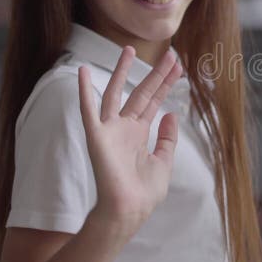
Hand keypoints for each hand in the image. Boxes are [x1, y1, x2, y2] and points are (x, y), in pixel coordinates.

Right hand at [78, 46, 182, 235]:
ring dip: (123, 71)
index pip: (153, 101)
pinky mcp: (97, 137)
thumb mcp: (164, 162)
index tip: (177, 66)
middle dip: (156, 73)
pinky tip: (83, 72)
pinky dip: (84, 91)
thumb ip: (168, 138)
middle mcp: (124, 128)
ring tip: (129, 49)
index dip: (165, 83)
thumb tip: (172, 113)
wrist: (129, 211)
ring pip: (115, 93)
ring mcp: (110, 130)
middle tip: (170, 54)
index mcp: (139, 133)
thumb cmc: (144, 192)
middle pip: (141, 93)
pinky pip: (88, 110)